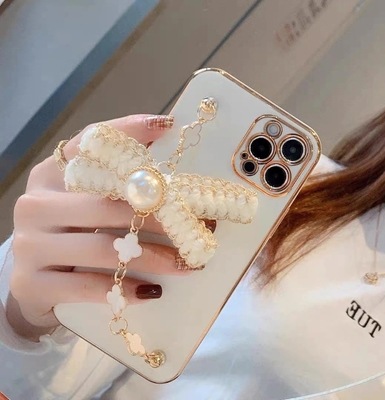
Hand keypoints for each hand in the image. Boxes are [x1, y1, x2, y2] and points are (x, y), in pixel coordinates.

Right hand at [9, 114, 184, 339]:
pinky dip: (125, 289)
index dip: (128, 131)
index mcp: (50, 175)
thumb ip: (113, 179)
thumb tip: (163, 136)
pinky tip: (153, 291)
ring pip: (103, 248)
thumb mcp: (85, 203)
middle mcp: (36, 204)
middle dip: (160, 217)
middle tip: (201, 227)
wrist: (34, 283)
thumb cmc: (70, 236)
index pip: (89, 144)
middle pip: (107, 204)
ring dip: (154, 257)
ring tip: (187, 264)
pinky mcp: (31, 284)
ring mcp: (30, 245)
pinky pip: (88, 286)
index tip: (167, 126)